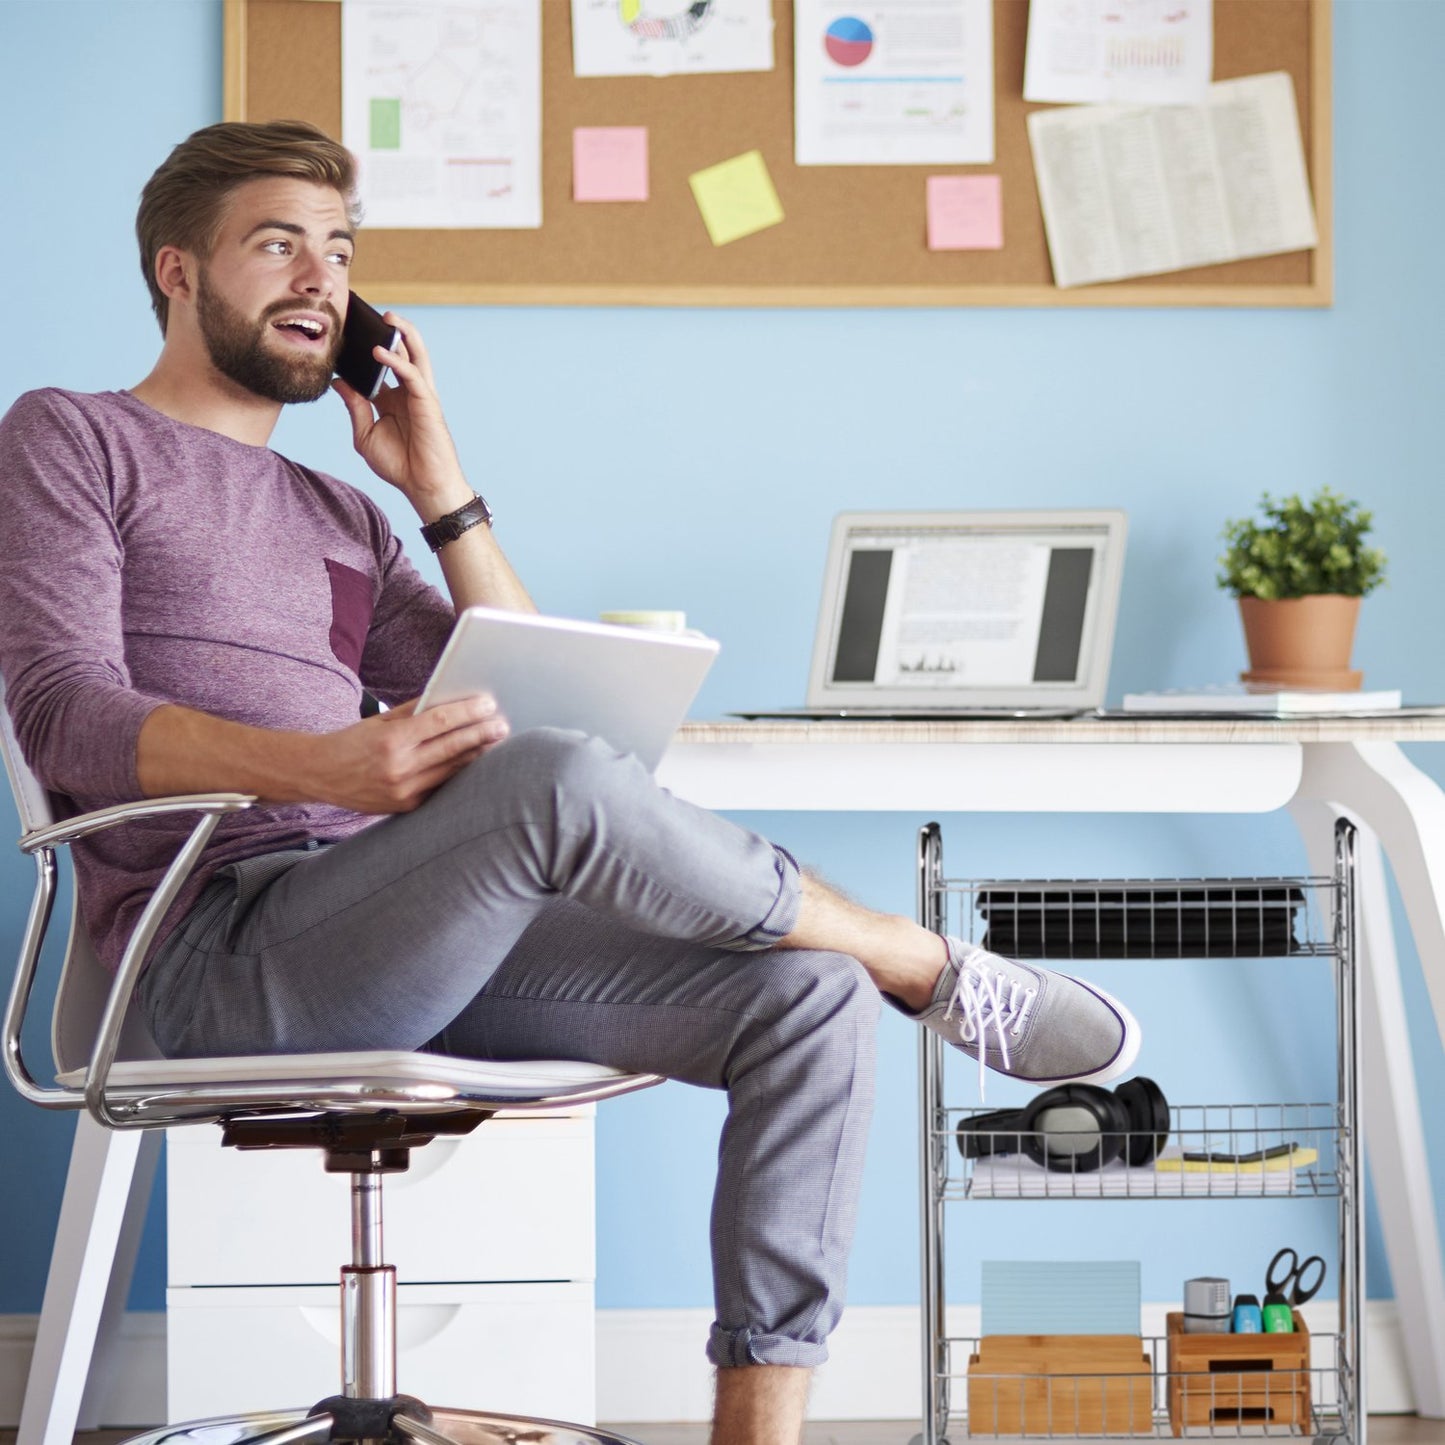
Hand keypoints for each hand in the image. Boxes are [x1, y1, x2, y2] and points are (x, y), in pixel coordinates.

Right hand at [301, 695, 508, 813]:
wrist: (320, 774)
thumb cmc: (352, 742)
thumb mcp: (380, 721)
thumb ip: (416, 712)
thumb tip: (452, 702)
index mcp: (391, 741)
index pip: (440, 723)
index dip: (468, 713)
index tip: (488, 704)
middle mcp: (399, 768)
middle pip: (452, 747)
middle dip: (482, 734)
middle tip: (503, 724)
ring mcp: (404, 791)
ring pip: (451, 770)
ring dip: (477, 755)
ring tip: (496, 741)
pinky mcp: (406, 806)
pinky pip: (440, 787)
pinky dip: (458, 773)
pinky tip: (474, 762)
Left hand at [331, 312, 467, 510]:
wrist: (423, 486)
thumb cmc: (399, 465)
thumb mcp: (365, 435)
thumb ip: (354, 406)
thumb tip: (338, 381)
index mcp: (392, 399)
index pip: (379, 366)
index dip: (364, 350)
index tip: (346, 333)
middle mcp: (407, 392)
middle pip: (402, 352)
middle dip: (390, 332)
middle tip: (371, 314)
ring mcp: (419, 395)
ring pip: (416, 355)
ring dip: (403, 334)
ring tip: (387, 317)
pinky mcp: (428, 403)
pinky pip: (413, 375)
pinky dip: (398, 362)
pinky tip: (380, 352)